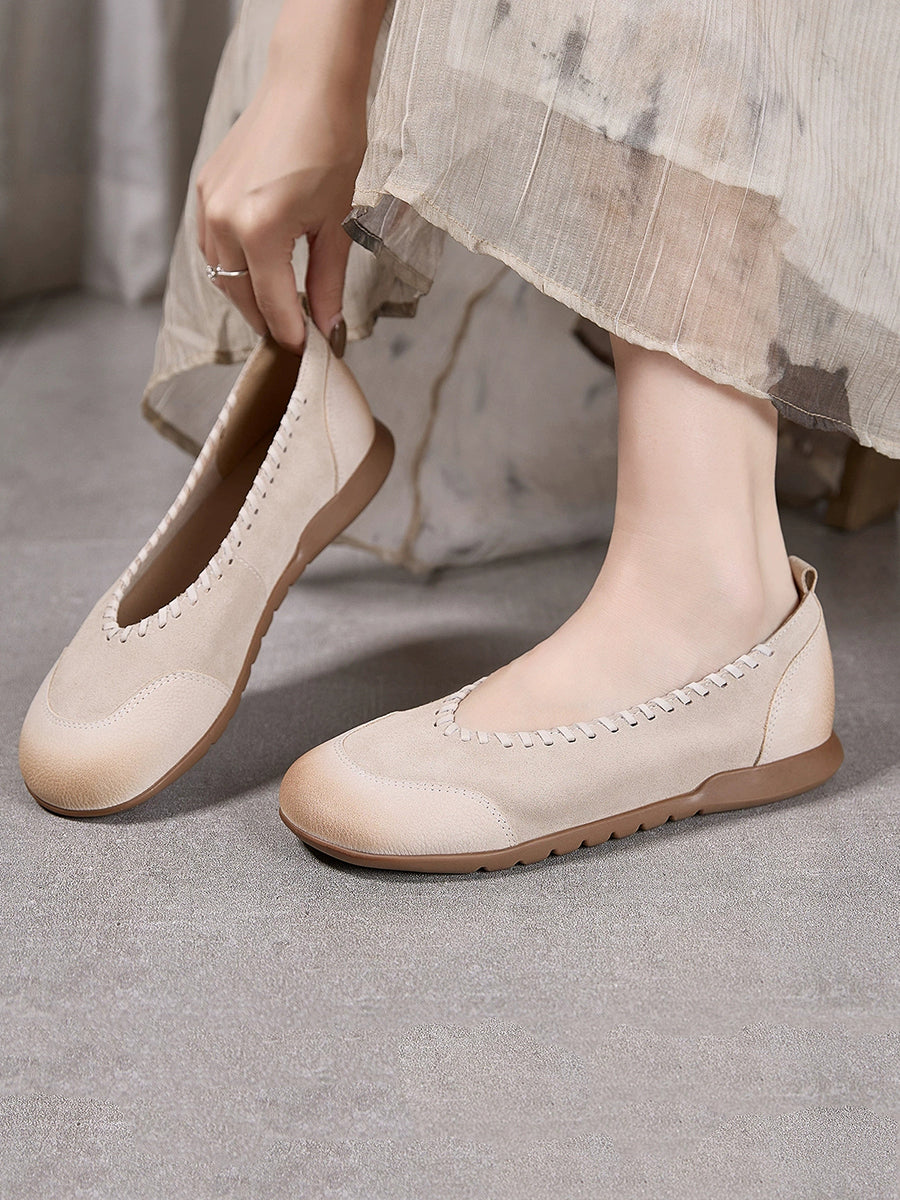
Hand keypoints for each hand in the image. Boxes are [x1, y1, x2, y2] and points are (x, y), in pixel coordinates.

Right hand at [196, 70, 366, 354]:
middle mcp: (225, 220)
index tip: (307, 351)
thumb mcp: (336, 222)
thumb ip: (327, 280)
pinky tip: (254, 271)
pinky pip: (212, 244)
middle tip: (293, 335)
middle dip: (267, 320)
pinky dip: (231, 265)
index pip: (273, 304)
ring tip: (275, 308)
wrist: (308, 85)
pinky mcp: (205, 188)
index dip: (292, 333)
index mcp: (260, 231)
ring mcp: (209, 203)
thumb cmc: (331, 145)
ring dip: (245, 295)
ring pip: (220, 273)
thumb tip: (329, 325)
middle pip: (240, 295)